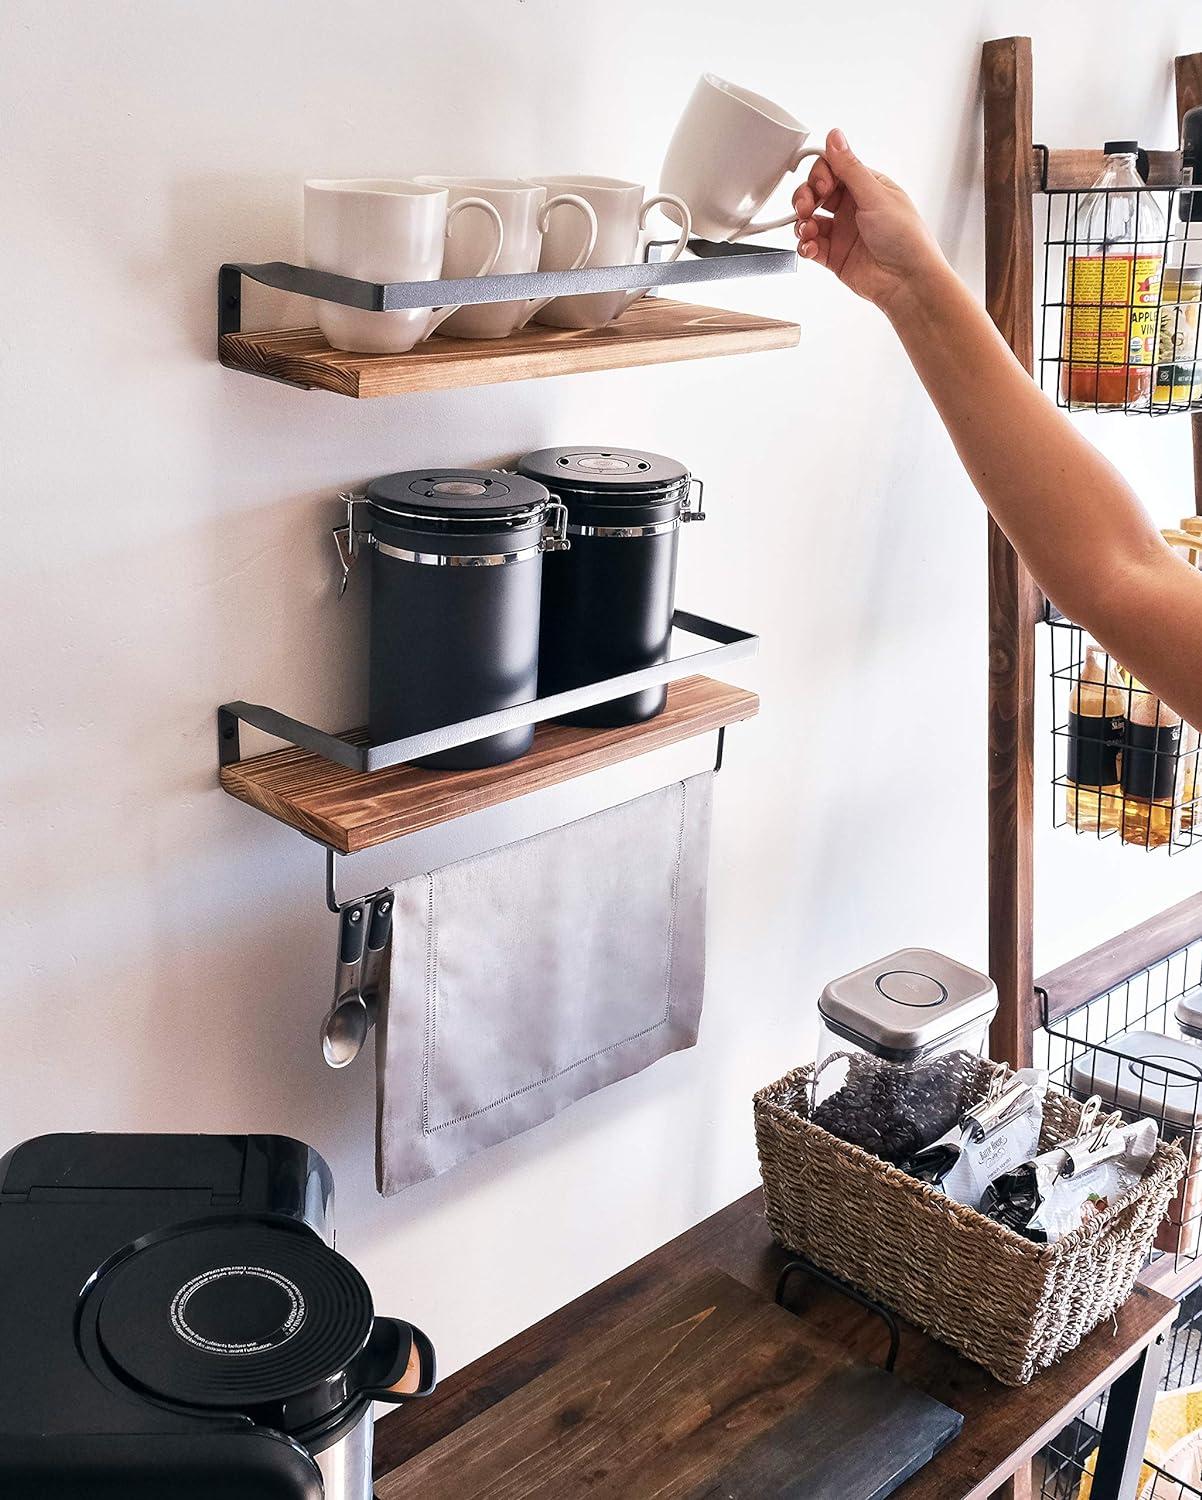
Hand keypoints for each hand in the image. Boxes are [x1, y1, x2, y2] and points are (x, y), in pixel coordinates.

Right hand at [792, 130, 947, 312]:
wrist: (907, 282)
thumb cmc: (905, 238)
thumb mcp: (875, 196)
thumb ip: (849, 168)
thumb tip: (835, 136)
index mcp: (866, 186)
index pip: (832, 169)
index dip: (821, 175)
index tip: (822, 187)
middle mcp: (852, 207)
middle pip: (815, 192)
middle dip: (805, 197)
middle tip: (806, 207)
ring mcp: (842, 232)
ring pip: (809, 219)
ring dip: (802, 223)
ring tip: (808, 231)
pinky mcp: (834, 256)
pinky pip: (810, 246)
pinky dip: (805, 246)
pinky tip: (810, 248)